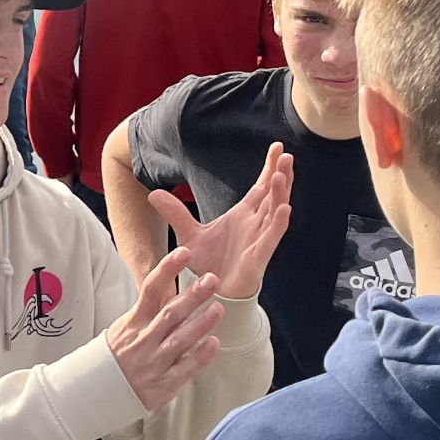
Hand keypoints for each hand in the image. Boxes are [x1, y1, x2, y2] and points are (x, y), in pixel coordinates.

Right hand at [105, 246, 227, 412]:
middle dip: (192, 296)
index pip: (150, 290)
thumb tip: (169, 285)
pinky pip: (185, 368)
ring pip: (180, 340)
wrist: (97, 393)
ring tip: (219, 309)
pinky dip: (200, 356)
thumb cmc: (117, 356)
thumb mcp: (124, 328)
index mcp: (133, 322)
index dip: (167, 269)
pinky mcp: (163, 384)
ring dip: (201, 324)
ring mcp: (153, 362)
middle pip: (170, 313)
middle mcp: (143, 340)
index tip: (184, 253)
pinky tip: (214, 343)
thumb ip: (148, 311)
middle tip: (212, 279)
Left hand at [148, 144, 292, 300]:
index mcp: (244, 215)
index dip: (270, 168)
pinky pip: (272, 237)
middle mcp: (255, 224)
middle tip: (286, 153)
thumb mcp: (187, 234)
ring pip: (276, 211)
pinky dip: (279, 222)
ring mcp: (259, 239)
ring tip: (283, 173)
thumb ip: (174, 213)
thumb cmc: (207, 265)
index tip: (277, 146)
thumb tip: (153, 193)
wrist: (210, 293)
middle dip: (281, 174)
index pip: (261, 186)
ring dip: (281, 193)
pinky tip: (285, 207)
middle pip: (273, 194)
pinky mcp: (259, 256)